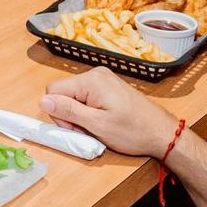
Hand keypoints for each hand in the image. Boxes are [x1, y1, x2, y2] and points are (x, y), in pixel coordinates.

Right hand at [40, 66, 176, 159]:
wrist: (163, 133)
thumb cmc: (133, 131)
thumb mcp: (97, 125)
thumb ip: (68, 111)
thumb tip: (43, 101)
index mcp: (91, 80)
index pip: (53, 90)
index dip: (58, 112)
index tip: (75, 128)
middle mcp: (96, 73)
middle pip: (64, 92)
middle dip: (70, 114)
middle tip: (88, 130)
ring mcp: (104, 79)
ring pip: (75, 95)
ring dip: (80, 114)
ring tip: (98, 127)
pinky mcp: (109, 86)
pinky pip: (87, 96)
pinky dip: (89, 110)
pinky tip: (103, 121)